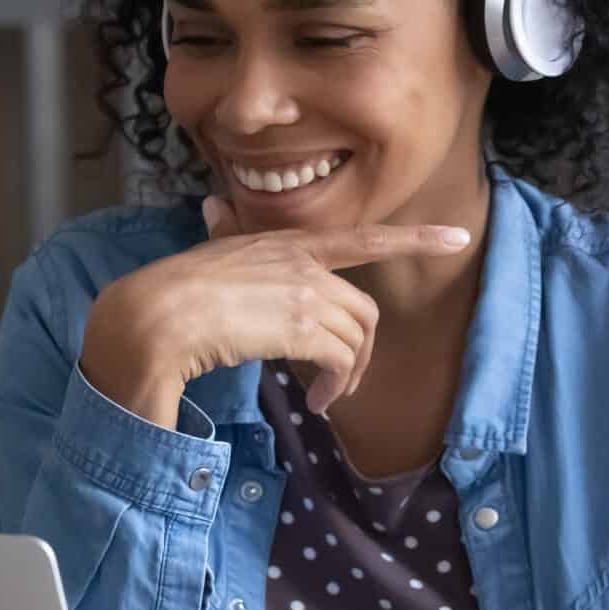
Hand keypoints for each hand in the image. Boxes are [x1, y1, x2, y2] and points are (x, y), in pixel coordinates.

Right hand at [78, 196, 471, 427]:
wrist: (153, 316)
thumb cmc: (170, 293)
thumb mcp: (207, 256)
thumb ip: (223, 237)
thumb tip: (214, 208)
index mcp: (283, 243)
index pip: (361, 237)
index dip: (412, 238)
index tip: (455, 237)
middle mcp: (301, 261)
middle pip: (361, 308)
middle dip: (360, 351)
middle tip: (336, 384)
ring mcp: (304, 290)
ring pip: (355, 335)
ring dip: (346, 374)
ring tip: (322, 397)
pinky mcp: (302, 323)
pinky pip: (341, 358)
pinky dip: (336, 384)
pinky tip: (316, 400)